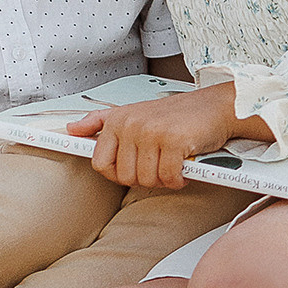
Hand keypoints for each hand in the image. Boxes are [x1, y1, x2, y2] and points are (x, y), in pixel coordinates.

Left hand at [67, 84, 267, 189]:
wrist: (216, 106)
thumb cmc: (176, 115)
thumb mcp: (132, 113)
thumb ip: (100, 122)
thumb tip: (71, 129)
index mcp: (117, 120)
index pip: (100, 163)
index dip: (117, 174)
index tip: (133, 171)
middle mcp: (131, 124)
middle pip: (125, 176)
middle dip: (145, 178)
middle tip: (160, 167)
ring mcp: (152, 132)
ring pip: (146, 179)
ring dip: (164, 180)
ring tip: (173, 165)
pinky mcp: (174, 141)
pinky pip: (169, 178)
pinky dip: (179, 180)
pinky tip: (184, 169)